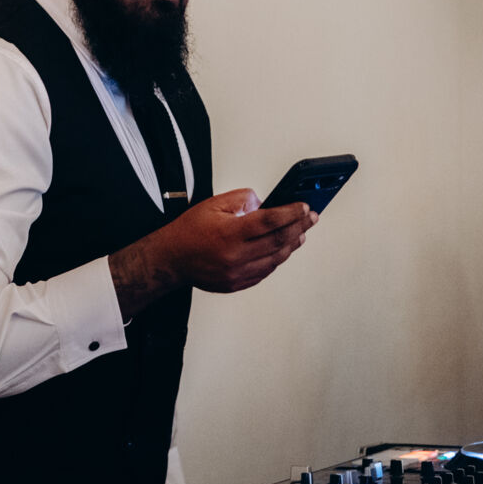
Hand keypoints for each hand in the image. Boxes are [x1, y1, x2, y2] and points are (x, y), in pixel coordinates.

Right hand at [109, 189, 317, 317]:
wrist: (171, 259)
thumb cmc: (189, 231)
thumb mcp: (213, 204)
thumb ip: (241, 199)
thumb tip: (264, 203)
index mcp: (230, 233)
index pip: (270, 221)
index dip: (291, 213)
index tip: (304, 207)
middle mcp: (235, 255)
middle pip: (278, 240)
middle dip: (299, 227)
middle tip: (311, 218)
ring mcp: (237, 273)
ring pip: (275, 259)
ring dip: (292, 245)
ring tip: (302, 233)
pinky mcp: (237, 284)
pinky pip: (265, 272)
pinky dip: (277, 259)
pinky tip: (283, 250)